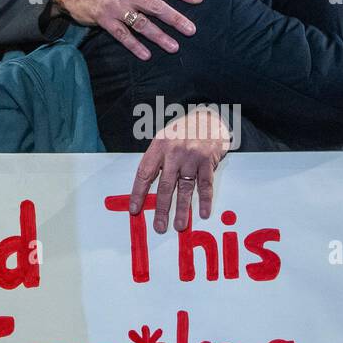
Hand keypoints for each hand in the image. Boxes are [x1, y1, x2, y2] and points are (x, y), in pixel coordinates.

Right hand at [53, 0, 201, 60]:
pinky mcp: (105, 20)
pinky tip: (146, 55)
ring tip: (174, 47)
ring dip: (159, 36)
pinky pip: (123, 35)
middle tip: (191, 30)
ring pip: (142, 23)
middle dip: (175, 18)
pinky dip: (134, 46)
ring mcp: (116, 7)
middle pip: (156, 6)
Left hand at [129, 105, 231, 233]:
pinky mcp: (208, 160)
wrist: (208, 116)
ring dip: (182, 209)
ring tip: (179, 225)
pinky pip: (205, 184)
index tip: (134, 210)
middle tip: (159, 226)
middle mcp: (174, 152)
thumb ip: (157, 160)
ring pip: (185, 187)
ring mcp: (192, 157)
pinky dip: (205, 200)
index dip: (138, 193)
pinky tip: (203, 212)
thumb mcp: (165, 138)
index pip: (145, 173)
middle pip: (165, 185)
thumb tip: (146, 189)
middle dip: (162, 209)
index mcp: (159, 147)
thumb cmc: (184, 131)